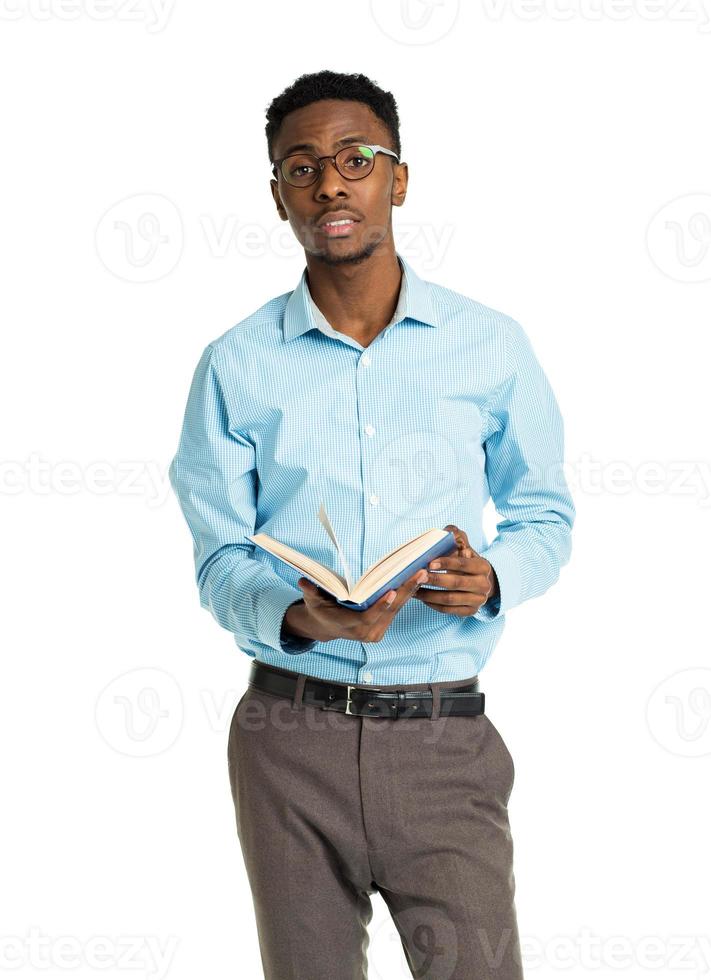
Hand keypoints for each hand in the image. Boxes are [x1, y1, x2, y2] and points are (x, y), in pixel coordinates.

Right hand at [288, 567, 429, 643]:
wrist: (326, 627)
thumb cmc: (320, 611)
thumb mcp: (313, 602)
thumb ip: (311, 592)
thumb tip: (303, 581)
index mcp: (351, 627)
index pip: (370, 617)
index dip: (382, 605)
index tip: (393, 591)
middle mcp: (368, 632)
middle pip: (391, 610)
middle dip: (406, 591)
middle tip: (420, 573)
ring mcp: (378, 631)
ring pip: (398, 609)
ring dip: (411, 590)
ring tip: (423, 572)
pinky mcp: (384, 627)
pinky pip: (398, 610)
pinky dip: (408, 594)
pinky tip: (417, 579)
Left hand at [412, 525, 498, 616]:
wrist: (480, 583)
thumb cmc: (466, 562)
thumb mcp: (465, 547)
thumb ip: (456, 536)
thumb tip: (447, 532)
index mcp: (483, 567)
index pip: (463, 564)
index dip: (446, 563)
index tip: (429, 563)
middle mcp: (484, 585)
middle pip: (456, 583)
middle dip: (435, 580)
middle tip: (418, 576)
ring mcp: (478, 600)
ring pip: (450, 599)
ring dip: (429, 594)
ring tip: (414, 588)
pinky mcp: (470, 612)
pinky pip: (448, 610)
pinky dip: (432, 604)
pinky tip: (421, 597)